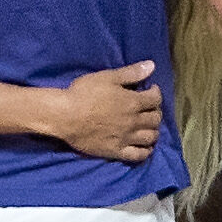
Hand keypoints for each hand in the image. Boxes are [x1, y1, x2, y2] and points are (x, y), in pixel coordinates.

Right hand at [45, 61, 163, 162]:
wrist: (65, 116)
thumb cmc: (84, 93)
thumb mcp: (107, 77)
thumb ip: (130, 73)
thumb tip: (152, 66)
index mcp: (133, 102)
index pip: (155, 99)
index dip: (156, 93)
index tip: (151, 90)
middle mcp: (133, 121)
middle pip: (155, 119)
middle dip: (156, 112)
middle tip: (150, 108)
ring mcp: (126, 138)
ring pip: (150, 137)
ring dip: (154, 131)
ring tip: (149, 127)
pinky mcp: (116, 151)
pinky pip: (138, 155)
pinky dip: (146, 151)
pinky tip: (147, 147)